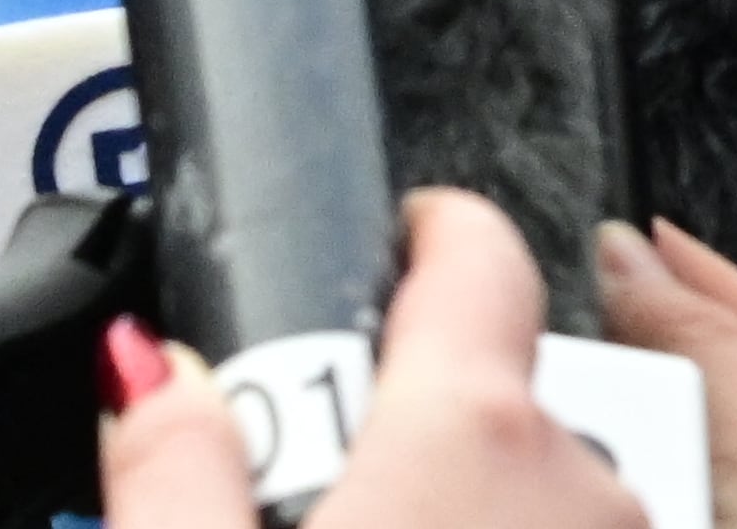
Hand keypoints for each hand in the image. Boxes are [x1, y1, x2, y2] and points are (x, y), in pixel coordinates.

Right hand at [102, 190, 646, 528]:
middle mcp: (584, 482)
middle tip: (335, 489)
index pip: (478, 256)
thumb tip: (152, 368)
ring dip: (475, 510)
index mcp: (472, 434)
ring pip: (548, 490)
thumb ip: (175, 460)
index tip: (402, 235)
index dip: (432, 234)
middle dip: (423, 425)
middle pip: (501, 394)